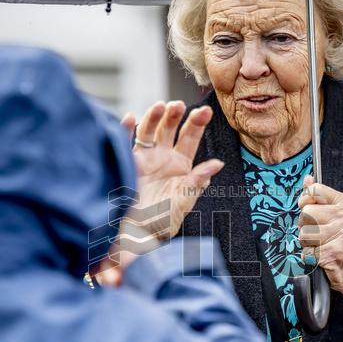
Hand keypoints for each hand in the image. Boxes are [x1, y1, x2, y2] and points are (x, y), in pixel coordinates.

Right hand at [94, 100, 223, 286]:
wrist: (135, 236)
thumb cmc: (162, 222)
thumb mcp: (183, 203)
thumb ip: (197, 183)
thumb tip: (218, 164)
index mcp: (180, 165)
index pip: (190, 138)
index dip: (197, 123)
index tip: (205, 111)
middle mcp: (162, 157)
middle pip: (169, 129)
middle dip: (174, 115)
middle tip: (178, 105)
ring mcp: (143, 158)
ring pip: (149, 131)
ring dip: (153, 117)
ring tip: (160, 106)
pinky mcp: (126, 163)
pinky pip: (125, 142)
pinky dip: (124, 130)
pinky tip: (128, 118)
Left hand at [298, 174, 342, 320]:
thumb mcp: (336, 213)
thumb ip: (319, 197)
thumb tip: (307, 179)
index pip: (314, 190)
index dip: (306, 201)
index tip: (310, 211)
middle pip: (305, 213)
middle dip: (306, 226)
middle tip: (319, 234)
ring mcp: (341, 236)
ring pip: (304, 234)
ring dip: (307, 243)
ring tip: (321, 245)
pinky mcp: (333, 254)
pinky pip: (307, 252)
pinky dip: (310, 257)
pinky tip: (322, 256)